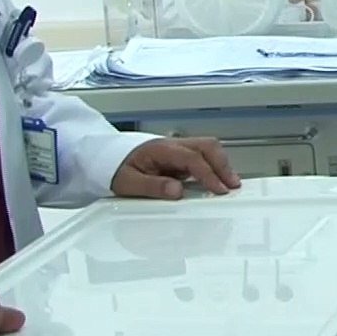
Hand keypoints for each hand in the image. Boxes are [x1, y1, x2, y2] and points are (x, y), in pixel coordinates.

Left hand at [111, 137, 241, 198]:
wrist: (104, 158)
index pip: (192, 158)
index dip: (208, 173)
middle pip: (207, 146)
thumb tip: (177, 191)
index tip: (219, 189)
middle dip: (223, 165)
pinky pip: (203, 155)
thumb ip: (152, 186)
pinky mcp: (179, 154)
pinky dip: (215, 165)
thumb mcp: (127, 182)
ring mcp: (177, 147)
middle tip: (232, 185)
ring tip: (230, 183)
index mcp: (161, 149)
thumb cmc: (115, 169)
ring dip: (221, 163)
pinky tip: (218, 179)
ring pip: (208, 148)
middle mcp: (173, 144)